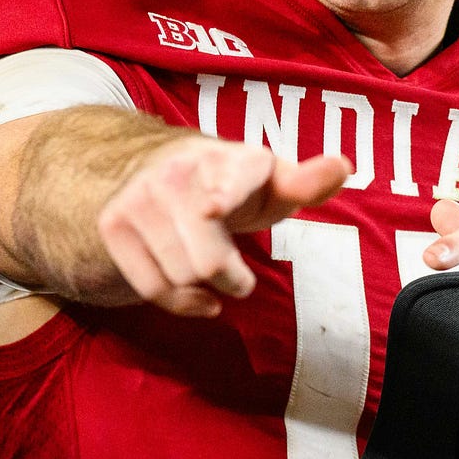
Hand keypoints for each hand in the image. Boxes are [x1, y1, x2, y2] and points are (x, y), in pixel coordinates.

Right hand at [96, 140, 350, 316]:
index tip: (214, 208)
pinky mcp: (113, 223)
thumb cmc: (232, 185)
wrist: (156, 168)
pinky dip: (180, 301)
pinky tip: (195, 292)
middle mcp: (175, 172)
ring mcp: (139, 197)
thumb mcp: (271, 183)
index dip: (220, 195)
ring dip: (205, 287)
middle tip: (236, 268)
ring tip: (211, 267)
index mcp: (223, 157)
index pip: (223, 180)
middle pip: (208, 262)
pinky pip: (151, 288)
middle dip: (232, 276)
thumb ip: (307, 183)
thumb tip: (345, 165)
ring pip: (181, 277)